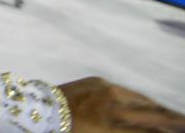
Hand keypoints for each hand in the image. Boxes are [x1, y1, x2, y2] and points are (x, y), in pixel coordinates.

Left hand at [61, 77, 184, 131]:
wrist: (38, 110)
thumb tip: (149, 131)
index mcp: (108, 128)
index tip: (181, 132)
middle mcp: (111, 108)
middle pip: (152, 116)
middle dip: (174, 121)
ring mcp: (105, 91)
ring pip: (142, 101)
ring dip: (161, 110)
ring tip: (177, 118)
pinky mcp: (98, 81)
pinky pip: (127, 92)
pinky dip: (142, 100)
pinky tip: (152, 106)